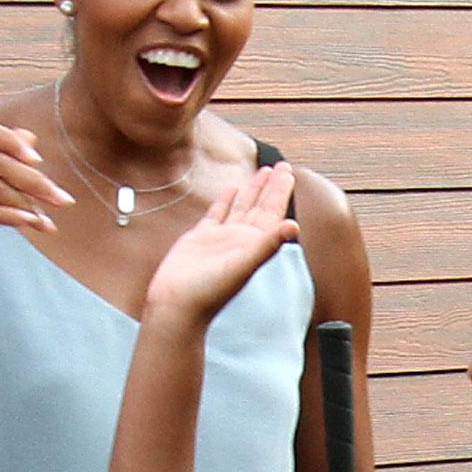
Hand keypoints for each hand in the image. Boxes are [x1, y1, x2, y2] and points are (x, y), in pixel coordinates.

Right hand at [143, 163, 296, 327]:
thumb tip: (294, 226)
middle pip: (261, 206)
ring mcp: (222, 239)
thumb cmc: (209, 292)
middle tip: (282, 166)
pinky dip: (225, 201)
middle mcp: (241, 240)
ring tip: (263, 172)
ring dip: (252, 190)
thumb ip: (268, 244)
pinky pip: (217, 214)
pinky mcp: (201, 239)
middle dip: (272, 186)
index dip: (281, 191)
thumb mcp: (243, 265)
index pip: (273, 211)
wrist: (177, 305)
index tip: (289, 171)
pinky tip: (231, 190)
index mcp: (254, 243)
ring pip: (242, 207)